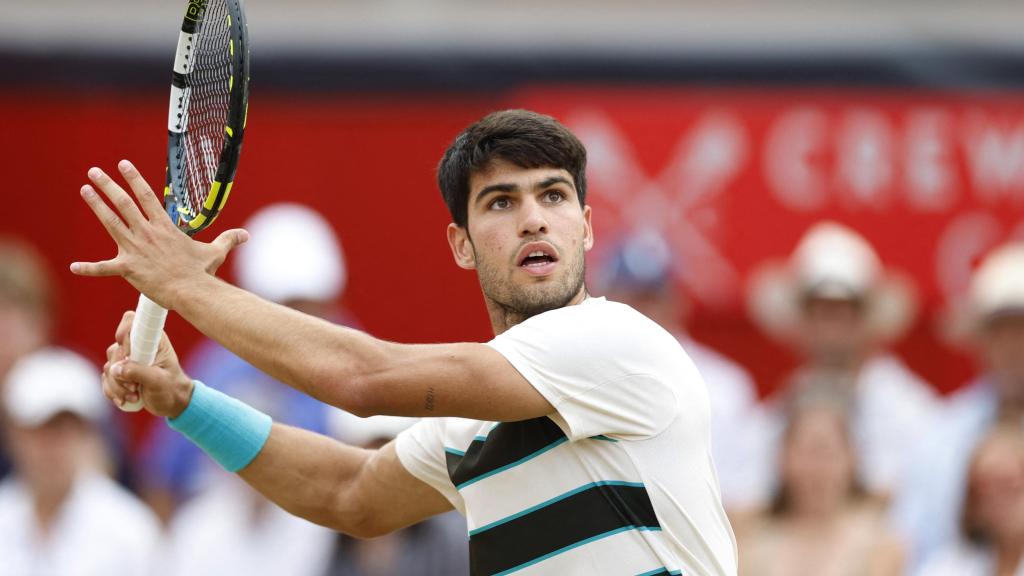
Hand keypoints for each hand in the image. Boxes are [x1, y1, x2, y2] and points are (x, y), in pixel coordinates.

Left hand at [70, 160, 248, 308]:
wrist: (192, 291)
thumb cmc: (202, 273)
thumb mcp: (216, 252)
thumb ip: (228, 240)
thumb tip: (246, 235)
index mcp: (165, 227)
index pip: (146, 196)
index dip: (134, 178)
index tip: (122, 164)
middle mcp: (147, 233)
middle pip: (124, 203)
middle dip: (108, 185)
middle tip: (94, 171)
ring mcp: (135, 249)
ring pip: (111, 222)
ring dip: (97, 205)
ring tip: (85, 190)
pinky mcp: (128, 268)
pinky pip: (104, 268)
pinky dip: (88, 268)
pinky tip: (73, 267)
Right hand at [102, 311, 194, 417]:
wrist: (171, 402)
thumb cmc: (171, 387)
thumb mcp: (158, 380)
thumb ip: (138, 372)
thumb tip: (115, 369)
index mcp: (152, 339)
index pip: (131, 321)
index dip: (124, 333)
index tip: (127, 353)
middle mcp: (138, 346)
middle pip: (115, 350)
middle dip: (121, 372)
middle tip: (135, 387)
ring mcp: (127, 358)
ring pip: (109, 367)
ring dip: (117, 385)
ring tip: (135, 395)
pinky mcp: (120, 371)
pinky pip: (106, 378)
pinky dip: (112, 391)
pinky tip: (125, 399)